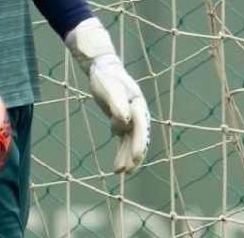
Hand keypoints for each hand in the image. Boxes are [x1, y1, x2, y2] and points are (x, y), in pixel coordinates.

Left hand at [65, 18, 150, 173]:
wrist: (102, 70)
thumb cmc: (106, 78)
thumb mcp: (110, 88)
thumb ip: (118, 103)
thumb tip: (125, 119)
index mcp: (138, 104)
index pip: (141, 126)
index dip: (139, 142)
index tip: (136, 157)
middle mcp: (137, 113)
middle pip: (138, 137)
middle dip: (134, 154)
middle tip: (129, 170)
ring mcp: (131, 119)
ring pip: (131, 142)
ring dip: (127, 157)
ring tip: (120, 173)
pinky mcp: (122, 123)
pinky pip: (123, 142)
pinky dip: (121, 153)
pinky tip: (116, 168)